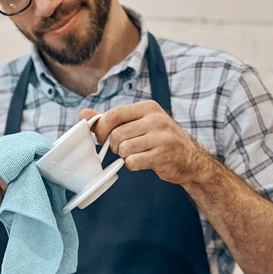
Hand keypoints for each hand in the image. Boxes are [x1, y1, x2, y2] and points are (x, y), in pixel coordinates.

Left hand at [80, 102, 212, 188]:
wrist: (190, 159)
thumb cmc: (159, 140)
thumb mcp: (138, 123)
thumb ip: (110, 119)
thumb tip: (82, 115)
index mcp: (148, 108)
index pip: (114, 114)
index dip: (101, 129)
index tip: (100, 138)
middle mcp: (156, 119)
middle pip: (116, 135)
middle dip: (113, 146)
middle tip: (123, 149)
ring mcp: (161, 137)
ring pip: (123, 149)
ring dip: (124, 156)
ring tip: (136, 154)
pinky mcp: (163, 155)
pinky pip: (132, 162)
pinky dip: (132, 165)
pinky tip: (142, 162)